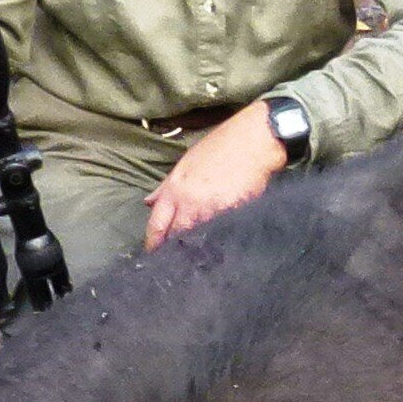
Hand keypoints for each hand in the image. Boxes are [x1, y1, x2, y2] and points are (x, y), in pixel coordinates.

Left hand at [144, 103, 286, 248]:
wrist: (253, 141)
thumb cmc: (220, 147)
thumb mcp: (186, 162)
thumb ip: (166, 186)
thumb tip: (149, 202)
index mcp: (175, 189)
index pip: (157, 224)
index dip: (154, 242)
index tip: (153, 253)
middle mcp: (190, 203)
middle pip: (176, 237)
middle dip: (174, 249)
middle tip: (174, 260)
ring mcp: (212, 210)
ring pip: (199, 238)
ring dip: (197, 247)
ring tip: (199, 255)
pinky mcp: (233, 215)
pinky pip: (222, 234)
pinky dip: (219, 240)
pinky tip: (221, 243)